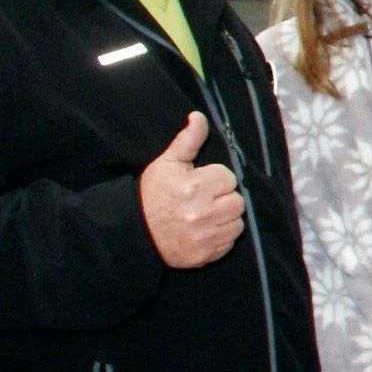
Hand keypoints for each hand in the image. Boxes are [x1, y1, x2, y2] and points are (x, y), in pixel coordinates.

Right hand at [138, 112, 244, 268]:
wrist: (133, 231)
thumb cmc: (152, 194)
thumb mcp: (167, 164)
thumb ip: (188, 141)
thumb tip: (199, 117)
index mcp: (193, 187)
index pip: (229, 178)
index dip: (216, 179)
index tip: (201, 183)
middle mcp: (202, 213)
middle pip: (237, 201)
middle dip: (223, 198)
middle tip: (204, 200)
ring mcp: (204, 236)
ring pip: (237, 222)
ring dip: (225, 218)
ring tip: (205, 215)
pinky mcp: (206, 255)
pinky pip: (229, 243)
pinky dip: (221, 237)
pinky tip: (204, 231)